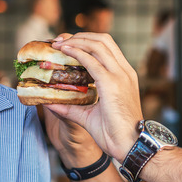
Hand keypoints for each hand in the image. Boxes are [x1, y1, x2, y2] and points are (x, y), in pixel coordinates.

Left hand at [45, 32, 142, 160]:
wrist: (130, 145)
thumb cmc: (114, 134)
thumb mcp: (89, 116)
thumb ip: (72, 107)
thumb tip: (50, 103)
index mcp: (124, 75)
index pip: (106, 47)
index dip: (86, 41)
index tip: (67, 44)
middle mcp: (124, 71)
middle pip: (103, 39)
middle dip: (80, 36)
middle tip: (60, 40)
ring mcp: (120, 75)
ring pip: (98, 44)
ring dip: (76, 40)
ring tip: (59, 44)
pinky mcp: (111, 83)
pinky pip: (91, 60)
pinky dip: (76, 52)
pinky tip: (64, 51)